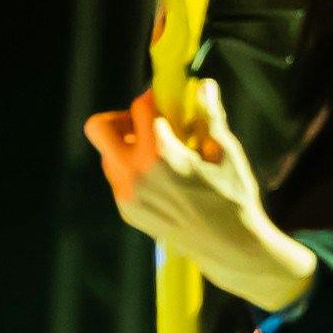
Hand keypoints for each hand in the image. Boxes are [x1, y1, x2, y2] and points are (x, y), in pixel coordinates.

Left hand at [87, 79, 313, 308]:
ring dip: (127, 145)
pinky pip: (118, 178)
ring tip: (161, 153)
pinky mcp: (128, 211)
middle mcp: (134, 174)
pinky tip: (164, 179)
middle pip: (99, 128)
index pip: (141, 108)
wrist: (229, 246)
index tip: (166, 99)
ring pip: (107, 154)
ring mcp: (127, 195)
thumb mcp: (226, 153)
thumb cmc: (233, 197)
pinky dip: (134, 169)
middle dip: (121, 118)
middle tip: (147, 124)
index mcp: (160, 155)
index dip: (154, 98)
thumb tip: (203, 85)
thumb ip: (209, 117)